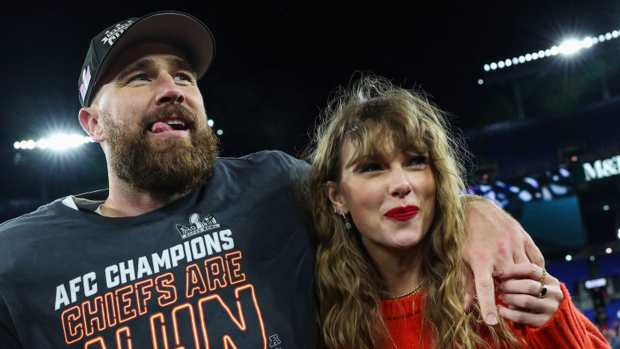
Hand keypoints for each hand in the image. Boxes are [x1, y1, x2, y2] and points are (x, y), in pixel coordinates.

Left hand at [461, 196, 544, 324]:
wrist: (473, 207)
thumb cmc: (462, 235)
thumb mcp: (459, 259)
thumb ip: (465, 283)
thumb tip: (466, 308)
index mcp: (480, 259)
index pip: (484, 288)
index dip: (488, 306)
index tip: (492, 322)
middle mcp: (499, 252)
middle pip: (512, 282)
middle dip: (511, 292)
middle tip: (507, 294)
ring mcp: (514, 243)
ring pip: (527, 272)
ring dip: (524, 281)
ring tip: (518, 284)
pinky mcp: (523, 236)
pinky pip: (537, 259)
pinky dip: (536, 269)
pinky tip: (530, 273)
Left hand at [497, 263, 562, 326]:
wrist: (549, 317)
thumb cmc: (534, 295)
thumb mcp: (533, 283)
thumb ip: (520, 277)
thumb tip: (498, 273)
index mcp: (551, 280)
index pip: (531, 269)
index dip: (512, 270)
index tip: (498, 273)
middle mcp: (554, 294)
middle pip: (529, 285)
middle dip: (510, 285)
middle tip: (499, 286)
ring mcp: (550, 309)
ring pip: (526, 301)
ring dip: (509, 298)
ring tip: (501, 296)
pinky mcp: (543, 322)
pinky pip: (522, 316)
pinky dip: (508, 313)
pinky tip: (500, 310)